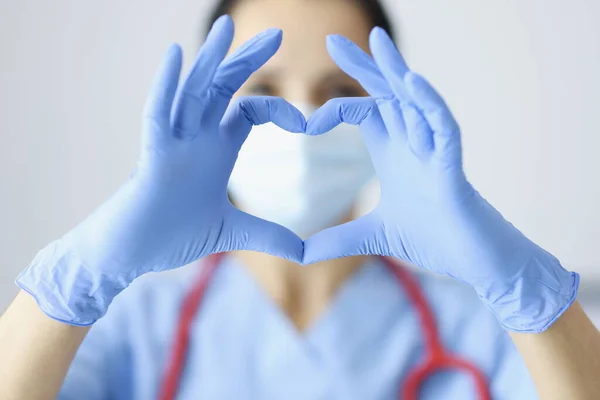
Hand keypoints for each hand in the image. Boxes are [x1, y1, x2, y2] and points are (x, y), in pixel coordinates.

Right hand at [16, 16, 304, 324]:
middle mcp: (197, 139)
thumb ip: (268, 235)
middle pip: (223, 88)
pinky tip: (175, 54)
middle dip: (247, 59)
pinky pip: (157, 116)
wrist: (133, 254)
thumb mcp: (232, 234)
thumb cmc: (173, 236)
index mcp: (217, 150)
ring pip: (192, 92)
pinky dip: (164, 85)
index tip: (308, 124)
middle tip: (277, 33)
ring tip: (226, 26)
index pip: (249, 111)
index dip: (279, 110)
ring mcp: (173, 144)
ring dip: (209, 59)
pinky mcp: (152, 158)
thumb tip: (305, 254)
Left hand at [303, 28, 577, 331]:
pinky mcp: (453, 167)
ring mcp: (434, 153)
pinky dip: (429, 103)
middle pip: (387, 95)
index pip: (366, 113)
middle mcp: (413, 145)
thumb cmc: (433, 240)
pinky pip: (444, 126)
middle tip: (334, 40)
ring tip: (377, 41)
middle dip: (363, 67)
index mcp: (394, 154)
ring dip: (396, 71)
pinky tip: (411, 81)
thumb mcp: (373, 238)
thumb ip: (338, 240)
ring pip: (416, 101)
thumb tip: (301, 255)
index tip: (305, 124)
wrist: (472, 262)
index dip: (335, 109)